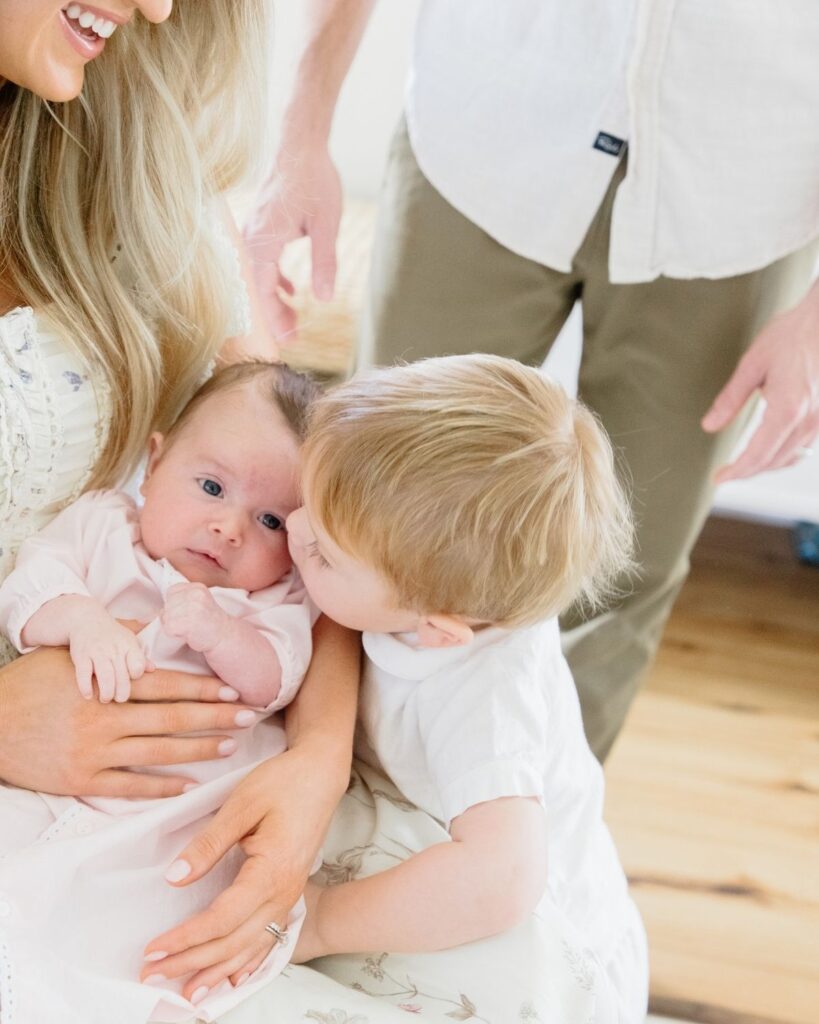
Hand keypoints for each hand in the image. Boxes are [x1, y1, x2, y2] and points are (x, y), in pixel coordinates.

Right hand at [0, 647, 252, 797]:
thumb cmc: (27, 685)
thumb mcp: (66, 655)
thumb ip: (109, 643)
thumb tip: (147, 629)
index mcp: (104, 685)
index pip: (165, 685)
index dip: (202, 689)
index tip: (233, 690)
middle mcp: (104, 718)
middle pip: (172, 718)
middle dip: (214, 717)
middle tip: (249, 716)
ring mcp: (94, 752)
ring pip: (158, 752)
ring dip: (199, 750)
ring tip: (230, 746)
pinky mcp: (82, 780)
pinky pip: (130, 786)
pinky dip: (161, 786)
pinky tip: (188, 784)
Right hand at [70, 609, 152, 702]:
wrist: (86, 619)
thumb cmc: (111, 633)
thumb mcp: (129, 640)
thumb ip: (140, 656)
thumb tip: (153, 669)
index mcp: (128, 645)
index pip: (137, 665)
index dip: (135, 675)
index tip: (130, 679)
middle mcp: (114, 648)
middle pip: (121, 675)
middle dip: (121, 692)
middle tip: (119, 699)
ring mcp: (97, 652)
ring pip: (105, 676)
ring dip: (106, 692)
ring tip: (106, 699)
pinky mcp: (81, 655)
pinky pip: (83, 674)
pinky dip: (86, 687)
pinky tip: (88, 695)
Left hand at [141, 744, 338, 1001]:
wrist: (321, 775)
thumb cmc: (283, 783)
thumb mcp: (241, 805)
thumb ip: (208, 844)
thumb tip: (175, 878)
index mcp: (272, 872)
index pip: (222, 919)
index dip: (186, 939)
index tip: (153, 951)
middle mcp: (284, 893)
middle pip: (234, 942)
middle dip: (191, 962)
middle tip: (151, 975)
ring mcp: (290, 896)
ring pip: (251, 947)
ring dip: (217, 971)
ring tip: (187, 992)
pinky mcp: (289, 892)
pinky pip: (268, 938)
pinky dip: (247, 962)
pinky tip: (233, 978)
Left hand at [161, 583, 228, 653]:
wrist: (225, 636)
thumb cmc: (209, 621)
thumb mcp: (200, 601)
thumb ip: (183, 599)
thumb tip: (162, 609)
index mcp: (197, 587)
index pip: (171, 592)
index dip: (174, 604)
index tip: (186, 613)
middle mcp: (195, 595)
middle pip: (167, 604)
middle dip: (172, 615)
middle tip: (188, 622)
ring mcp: (192, 608)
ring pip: (166, 616)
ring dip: (173, 625)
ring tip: (189, 628)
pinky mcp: (188, 623)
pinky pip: (168, 628)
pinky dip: (174, 634)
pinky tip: (187, 634)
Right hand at [243, 140, 342, 340]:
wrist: (300, 145)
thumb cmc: (314, 180)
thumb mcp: (326, 225)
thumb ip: (324, 262)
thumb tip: (324, 298)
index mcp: (264, 240)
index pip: (262, 290)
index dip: (273, 317)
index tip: (287, 338)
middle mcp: (251, 238)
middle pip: (256, 288)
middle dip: (273, 314)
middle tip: (293, 337)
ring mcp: (253, 232)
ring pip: (257, 277)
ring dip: (274, 299)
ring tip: (293, 320)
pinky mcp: (260, 227)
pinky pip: (260, 262)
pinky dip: (273, 279)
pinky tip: (290, 291)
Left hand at [702, 282, 818, 481]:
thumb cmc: (791, 335)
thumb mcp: (752, 364)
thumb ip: (730, 399)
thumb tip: (709, 425)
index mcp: (787, 409)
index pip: (758, 454)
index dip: (737, 471)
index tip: (719, 478)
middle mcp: (806, 419)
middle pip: (774, 461)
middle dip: (747, 472)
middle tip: (724, 476)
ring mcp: (818, 418)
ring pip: (791, 457)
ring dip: (765, 466)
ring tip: (741, 468)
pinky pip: (803, 446)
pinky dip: (783, 456)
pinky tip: (769, 453)